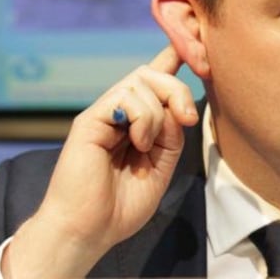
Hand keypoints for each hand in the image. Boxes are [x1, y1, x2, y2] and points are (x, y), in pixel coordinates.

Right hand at [2, 46, 198, 278]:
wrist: (87, 231)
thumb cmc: (120, 207)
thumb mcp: (160, 168)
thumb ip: (171, 136)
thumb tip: (177, 107)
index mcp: (135, 123)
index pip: (153, 79)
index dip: (172, 58)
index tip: (192, 49)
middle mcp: (118, 113)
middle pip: (152, 73)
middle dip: (177, 89)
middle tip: (187, 119)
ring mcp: (103, 114)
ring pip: (141, 81)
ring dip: (158, 113)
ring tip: (146, 145)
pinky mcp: (90, 120)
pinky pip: (124, 96)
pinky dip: (142, 118)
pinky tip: (137, 143)